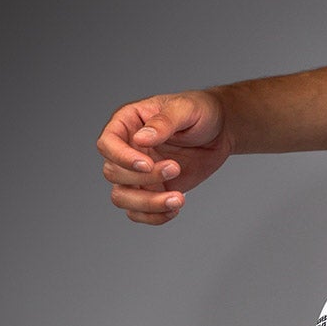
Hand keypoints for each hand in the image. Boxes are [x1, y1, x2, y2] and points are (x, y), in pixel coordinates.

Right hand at [97, 90, 233, 224]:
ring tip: (179, 198)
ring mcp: (137, 174)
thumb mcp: (185, 109)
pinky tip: (176, 208)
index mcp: (128, 123)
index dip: (121, 158)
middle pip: (113, 173)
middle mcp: (127, 149)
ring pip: (122, 198)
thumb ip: (163, 122)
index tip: (147, 164)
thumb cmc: (200, 112)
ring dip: (148, 204)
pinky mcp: (152, 191)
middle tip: (176, 168)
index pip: (107, 144)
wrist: (219, 133)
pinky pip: (139, 213)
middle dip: (143, 178)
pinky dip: (155, 217)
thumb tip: (141, 139)